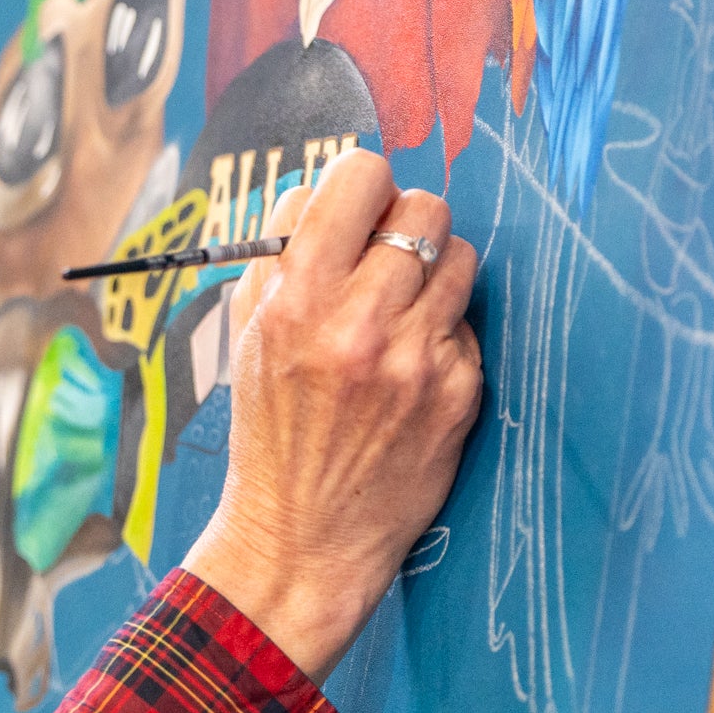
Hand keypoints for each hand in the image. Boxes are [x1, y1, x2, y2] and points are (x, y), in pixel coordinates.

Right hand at [183, 150, 482, 684]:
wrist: (303, 536)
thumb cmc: (270, 431)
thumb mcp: (246, 336)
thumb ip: (278, 255)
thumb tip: (319, 187)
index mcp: (299, 299)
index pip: (359, 176)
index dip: (360, 183)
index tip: (356, 205)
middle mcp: (363, 324)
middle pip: (423, 208)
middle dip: (404, 224)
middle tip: (386, 257)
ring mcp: (418, 360)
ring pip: (461, 256)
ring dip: (434, 272)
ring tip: (403, 308)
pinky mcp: (459, 393)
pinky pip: (467, 323)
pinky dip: (443, 334)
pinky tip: (411, 368)